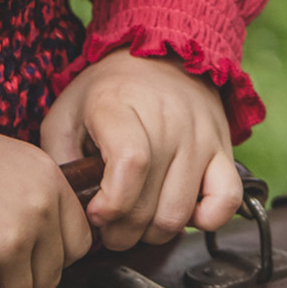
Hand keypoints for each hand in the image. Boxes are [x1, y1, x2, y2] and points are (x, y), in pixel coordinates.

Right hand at [0, 111, 91, 287]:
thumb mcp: (4, 160)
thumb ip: (31, 198)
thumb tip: (43, 244)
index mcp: (48, 180)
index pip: (79, 243)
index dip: (50, 255)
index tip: (28, 256)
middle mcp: (37, 210)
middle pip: (51, 277)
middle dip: (20, 277)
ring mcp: (8, 242)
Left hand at [40, 51, 240, 250]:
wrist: (164, 54)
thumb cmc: (111, 91)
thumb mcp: (68, 111)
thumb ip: (59, 157)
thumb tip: (68, 204)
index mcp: (121, 106)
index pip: (129, 165)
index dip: (111, 204)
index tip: (96, 214)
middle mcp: (167, 121)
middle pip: (150, 203)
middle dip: (123, 232)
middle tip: (111, 228)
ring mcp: (200, 136)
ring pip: (180, 213)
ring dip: (154, 233)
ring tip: (139, 222)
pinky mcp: (224, 149)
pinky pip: (227, 200)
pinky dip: (206, 220)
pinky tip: (183, 213)